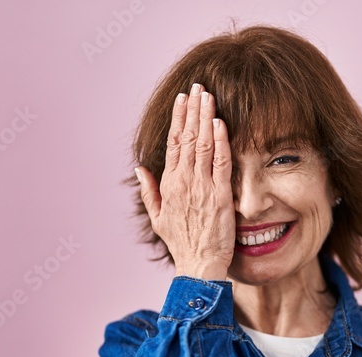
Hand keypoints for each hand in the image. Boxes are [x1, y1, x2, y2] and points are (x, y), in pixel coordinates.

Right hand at [135, 83, 234, 281]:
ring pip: (204, 144)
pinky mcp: (220, 196)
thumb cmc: (181, 243)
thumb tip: (140, 168)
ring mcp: (202, 187)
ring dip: (206, 117)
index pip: (174, 143)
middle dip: (193, 109)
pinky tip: (221, 122)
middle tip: (198, 86)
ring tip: (208, 95)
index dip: (179, 118)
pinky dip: (221, 141)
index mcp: (169, 184)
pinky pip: (221, 162)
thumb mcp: (158, 217)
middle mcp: (184, 181)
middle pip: (188, 137)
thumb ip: (149, 190)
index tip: (183, 99)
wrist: (198, 265)